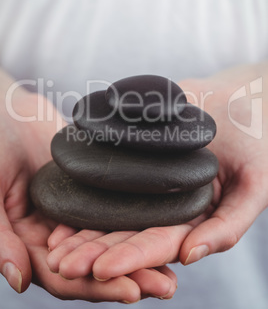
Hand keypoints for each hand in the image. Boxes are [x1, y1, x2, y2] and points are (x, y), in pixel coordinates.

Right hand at [0, 69, 176, 301]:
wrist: (9, 114)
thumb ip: (1, 239)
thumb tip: (19, 281)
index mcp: (29, 244)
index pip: (64, 277)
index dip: (95, 287)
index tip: (132, 292)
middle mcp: (55, 235)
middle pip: (95, 266)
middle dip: (130, 278)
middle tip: (167, 287)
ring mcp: (75, 214)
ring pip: (109, 241)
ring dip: (140, 256)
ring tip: (174, 269)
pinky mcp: (90, 193)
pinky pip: (114, 210)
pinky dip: (136, 222)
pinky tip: (163, 227)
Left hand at [47, 62, 267, 280]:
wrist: (241, 99)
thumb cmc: (257, 144)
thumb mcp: (255, 187)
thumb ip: (229, 225)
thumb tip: (190, 257)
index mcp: (192, 219)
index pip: (157, 244)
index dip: (129, 258)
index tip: (98, 270)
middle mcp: (166, 204)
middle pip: (126, 231)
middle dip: (93, 250)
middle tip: (59, 263)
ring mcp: (149, 180)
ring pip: (112, 207)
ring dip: (82, 226)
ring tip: (52, 242)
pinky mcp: (137, 155)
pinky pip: (110, 171)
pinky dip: (86, 186)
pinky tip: (63, 195)